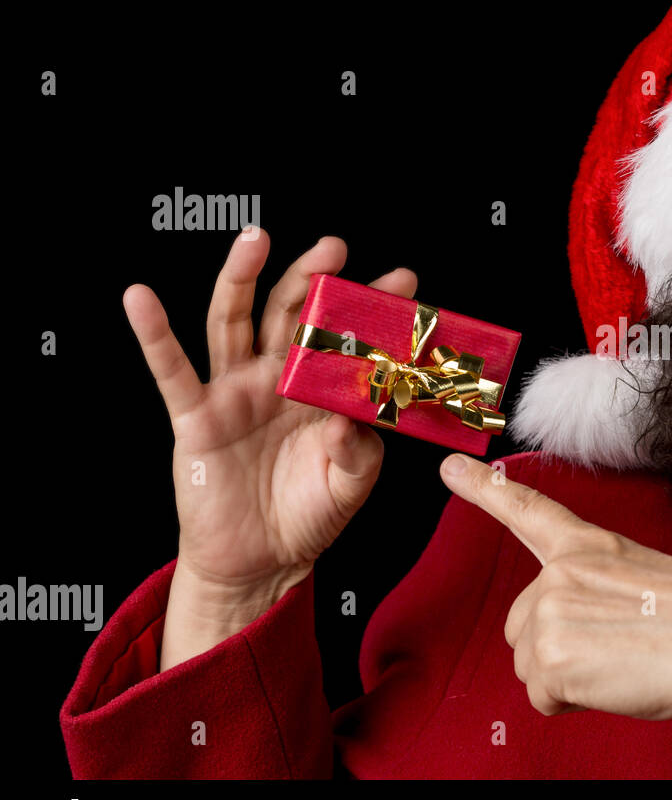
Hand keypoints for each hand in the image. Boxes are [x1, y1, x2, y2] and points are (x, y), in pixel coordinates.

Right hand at [125, 228, 414, 664]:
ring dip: (240, 278)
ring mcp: (236, 392)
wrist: (262, 561)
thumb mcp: (351, 484)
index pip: (346, 339)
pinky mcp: (196, 416)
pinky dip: (153, 333)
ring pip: (233, 323)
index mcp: (321, 391)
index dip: (370, 311)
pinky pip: (172, 370)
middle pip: (290, 314)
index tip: (403, 282)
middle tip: (335, 247)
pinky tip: (140, 298)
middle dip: (311, 278)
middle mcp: (277, 380)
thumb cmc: (308, 515)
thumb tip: (351, 419)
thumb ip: (359, 452)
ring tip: (255, 239)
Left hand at [438, 452, 671, 776]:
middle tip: (617, 648)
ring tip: (621, 663)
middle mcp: (560, 571)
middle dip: (558, 650)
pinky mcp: (550, 653)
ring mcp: (551, 608)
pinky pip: (542, 697)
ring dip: (567, 677)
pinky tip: (613, 681)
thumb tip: (566, 638)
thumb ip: (592, 593)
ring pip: (530, 666)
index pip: (528, 511)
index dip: (484, 489)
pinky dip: (573, 701)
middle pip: (522, 627)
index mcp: (589, 546)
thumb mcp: (640, 582)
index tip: (449, 467)